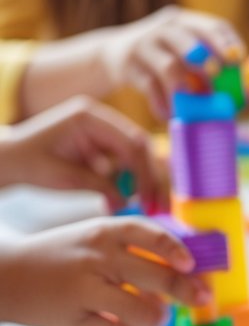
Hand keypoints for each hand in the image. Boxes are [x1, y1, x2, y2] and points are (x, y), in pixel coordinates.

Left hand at [0, 96, 166, 211]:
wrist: (9, 161)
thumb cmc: (29, 164)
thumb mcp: (65, 177)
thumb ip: (100, 186)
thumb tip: (129, 202)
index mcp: (90, 116)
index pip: (131, 143)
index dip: (145, 174)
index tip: (148, 201)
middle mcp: (100, 120)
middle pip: (139, 148)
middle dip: (150, 179)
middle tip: (156, 207)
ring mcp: (101, 134)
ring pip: (134, 159)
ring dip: (141, 184)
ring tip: (143, 209)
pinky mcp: (99, 149)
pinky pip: (122, 167)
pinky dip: (124, 186)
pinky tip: (118, 204)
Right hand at [0, 217, 211, 325]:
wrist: (7, 275)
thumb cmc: (62, 256)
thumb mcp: (94, 238)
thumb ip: (132, 248)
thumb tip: (183, 267)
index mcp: (105, 231)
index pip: (150, 234)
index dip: (176, 250)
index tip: (192, 264)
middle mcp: (98, 257)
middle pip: (158, 277)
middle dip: (187, 292)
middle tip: (200, 298)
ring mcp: (86, 289)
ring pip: (143, 312)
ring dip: (158, 320)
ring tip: (156, 319)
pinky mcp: (75, 320)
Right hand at [101, 7, 244, 120]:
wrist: (111, 56)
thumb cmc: (160, 59)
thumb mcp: (181, 51)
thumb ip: (207, 65)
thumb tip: (244, 94)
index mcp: (183, 22)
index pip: (212, 25)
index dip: (227, 43)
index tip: (238, 61)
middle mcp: (164, 29)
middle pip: (189, 39)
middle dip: (206, 58)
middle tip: (216, 77)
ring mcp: (144, 46)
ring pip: (169, 67)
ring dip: (185, 91)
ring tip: (193, 109)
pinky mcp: (128, 67)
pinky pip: (150, 88)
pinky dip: (162, 105)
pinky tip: (169, 115)